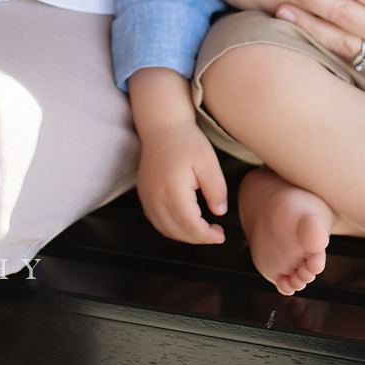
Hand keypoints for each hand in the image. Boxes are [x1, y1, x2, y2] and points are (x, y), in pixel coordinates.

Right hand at [127, 69, 228, 243]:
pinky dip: (172, 227)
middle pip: (177, 231)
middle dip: (198, 238)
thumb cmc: (185, 141)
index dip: (206, 236)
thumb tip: (219, 212)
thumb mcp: (209, 162)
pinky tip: (185, 222)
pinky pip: (156, 221)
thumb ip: (216, 190)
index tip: (220, 235)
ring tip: (202, 229)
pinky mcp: (144, 195)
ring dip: (185, 235)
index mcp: (172, 189)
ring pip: (165, 229)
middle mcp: (155, 197)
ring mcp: (147, 197)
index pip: (190, 225)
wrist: (162, 126)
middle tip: (215, 233)